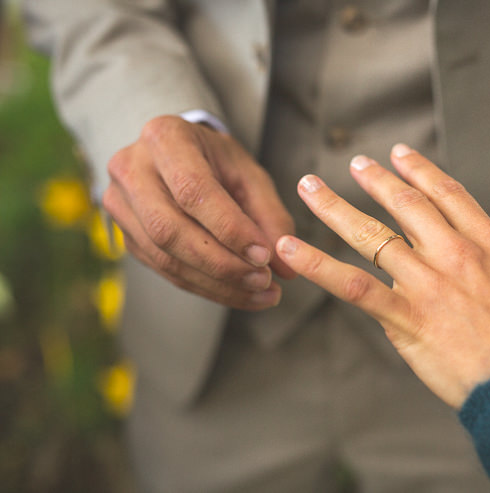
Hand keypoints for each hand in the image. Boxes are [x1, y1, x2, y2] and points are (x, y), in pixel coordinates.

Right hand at [102, 115, 295, 309]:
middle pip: (169, 229)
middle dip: (222, 264)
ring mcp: (121, 204)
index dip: (230, 229)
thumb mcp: (250, 174)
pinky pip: (164, 270)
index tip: (264, 256)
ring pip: (164, 257)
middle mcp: (131, 169)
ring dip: (217, 283)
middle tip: (263, 280)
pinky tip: (238, 293)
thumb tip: (286, 270)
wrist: (179, 156)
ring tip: (260, 292)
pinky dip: (205, 287)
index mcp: (165, 139)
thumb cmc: (217, 160)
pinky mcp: (125, 235)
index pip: (193, 191)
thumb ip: (270, 217)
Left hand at [276, 145, 489, 408]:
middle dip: (375, 180)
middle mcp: (453, 252)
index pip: (447, 194)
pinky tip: (287, 249)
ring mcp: (426, 282)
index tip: (399, 154)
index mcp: (489, 242)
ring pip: (370, 235)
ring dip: (334, 208)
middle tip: (354, 163)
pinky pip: (351, 286)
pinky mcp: (405, 317)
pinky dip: (315, 265)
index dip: (419, 171)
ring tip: (309, 187)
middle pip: (405, 205)